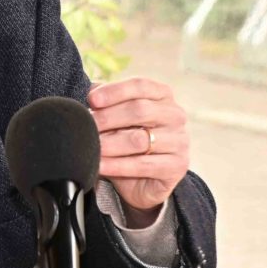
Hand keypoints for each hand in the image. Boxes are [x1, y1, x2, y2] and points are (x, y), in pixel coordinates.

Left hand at [88, 78, 189, 217]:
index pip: (140, 86)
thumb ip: (106, 102)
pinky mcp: (177, 166)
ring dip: (110, 143)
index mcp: (162, 95)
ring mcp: (179, 141)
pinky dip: (117, 165)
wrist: (143, 181)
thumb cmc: (127, 139)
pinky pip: (143, 165)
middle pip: (140, 110)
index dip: (114, 91)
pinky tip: (100, 165)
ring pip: (139, 139)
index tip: (91, 100)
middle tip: (87, 126)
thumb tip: (91, 91)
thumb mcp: (117, 118)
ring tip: (91, 146)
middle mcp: (175, 115)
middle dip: (108, 118)